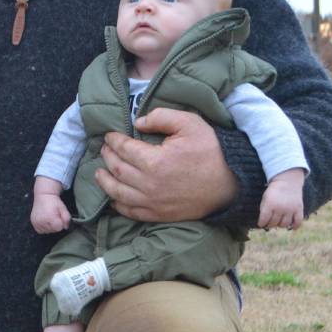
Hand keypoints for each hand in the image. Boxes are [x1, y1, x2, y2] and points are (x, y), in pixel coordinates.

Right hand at [30, 192, 70, 233]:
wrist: (43, 196)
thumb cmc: (53, 202)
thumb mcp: (63, 208)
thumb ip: (67, 218)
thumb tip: (66, 227)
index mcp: (50, 217)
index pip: (59, 228)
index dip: (61, 223)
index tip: (59, 217)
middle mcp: (41, 220)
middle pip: (53, 230)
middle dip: (55, 225)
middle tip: (54, 216)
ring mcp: (36, 222)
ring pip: (47, 231)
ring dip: (50, 227)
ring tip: (49, 218)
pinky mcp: (33, 222)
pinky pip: (40, 231)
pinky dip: (44, 227)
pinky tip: (45, 221)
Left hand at [95, 108, 237, 222]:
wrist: (232, 183)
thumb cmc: (211, 150)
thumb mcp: (189, 123)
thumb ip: (161, 117)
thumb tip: (137, 122)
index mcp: (155, 161)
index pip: (124, 149)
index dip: (113, 141)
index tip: (109, 135)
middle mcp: (150, 185)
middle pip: (117, 170)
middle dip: (107, 157)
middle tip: (105, 149)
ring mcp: (154, 203)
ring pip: (118, 193)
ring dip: (105, 182)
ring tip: (99, 172)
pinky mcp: (160, 215)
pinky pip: (131, 212)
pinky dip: (118, 205)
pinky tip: (113, 198)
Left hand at [258, 168, 305, 229]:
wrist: (288, 181)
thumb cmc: (274, 191)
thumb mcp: (265, 198)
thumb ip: (264, 209)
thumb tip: (263, 222)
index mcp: (270, 204)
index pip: (264, 219)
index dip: (261, 223)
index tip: (261, 224)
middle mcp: (280, 208)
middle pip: (274, 223)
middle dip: (270, 224)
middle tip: (269, 223)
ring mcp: (290, 209)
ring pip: (284, 224)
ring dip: (280, 225)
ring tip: (278, 223)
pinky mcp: (299, 209)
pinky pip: (298, 222)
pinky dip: (295, 226)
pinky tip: (292, 227)